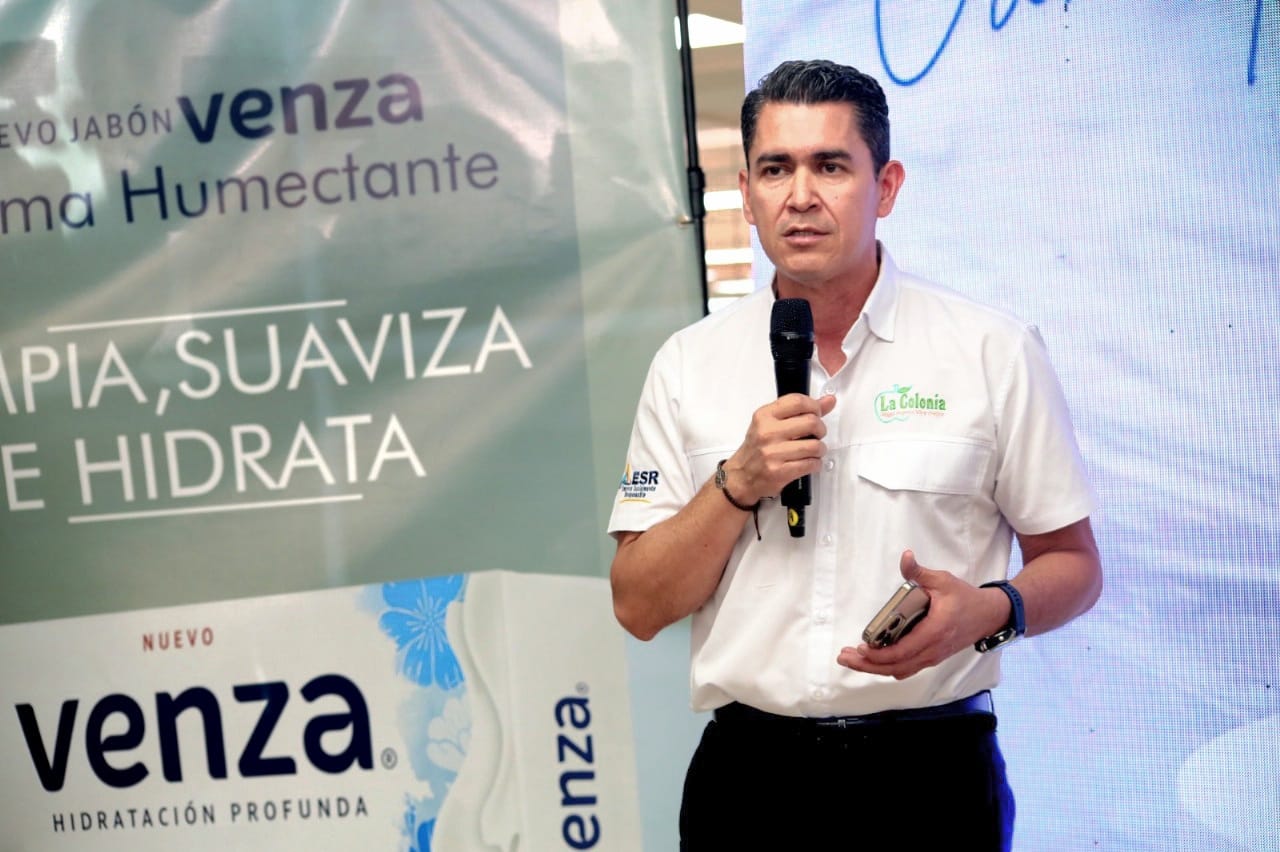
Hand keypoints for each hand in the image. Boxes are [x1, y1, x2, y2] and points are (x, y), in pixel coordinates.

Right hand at [720, 393, 835, 504]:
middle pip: (811, 422)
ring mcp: (773, 453)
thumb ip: (800, 411)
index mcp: (765, 416)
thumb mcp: (771, 423)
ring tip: (814, 451)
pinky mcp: (779, 471)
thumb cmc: (757, 448)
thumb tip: (828, 401)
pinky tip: (809, 462)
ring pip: (814, 445)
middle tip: (817, 434)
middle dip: (821, 429)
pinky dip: (815, 463)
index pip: (797, 402)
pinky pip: (811, 464)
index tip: (817, 413)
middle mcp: (767, 432)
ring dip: (820, 449)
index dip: (815, 406)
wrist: (741, 475)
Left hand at [836, 550, 1009, 679]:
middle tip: (844, 657)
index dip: (879, 654)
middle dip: (868, 665)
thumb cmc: (965, 598)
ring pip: (900, 670)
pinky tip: (872, 660)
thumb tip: (906, 557)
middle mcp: (932, 650)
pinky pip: (907, 668)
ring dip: (875, 668)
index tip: (861, 647)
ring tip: (852, 660)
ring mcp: (932, 657)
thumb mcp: (942, 580)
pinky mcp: (931, 657)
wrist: (989, 615)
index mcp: (934, 632)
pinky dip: (888, 667)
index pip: (902, 651)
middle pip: (896, 667)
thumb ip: (919, 572)